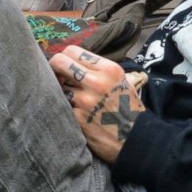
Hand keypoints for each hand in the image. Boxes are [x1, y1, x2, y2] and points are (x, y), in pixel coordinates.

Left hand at [55, 48, 144, 164]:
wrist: (137, 140)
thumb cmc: (130, 111)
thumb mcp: (123, 82)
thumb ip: (101, 70)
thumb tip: (76, 63)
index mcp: (108, 69)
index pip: (72, 51)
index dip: (63, 58)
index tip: (64, 67)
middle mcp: (96, 81)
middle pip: (59, 62)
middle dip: (54, 69)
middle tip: (57, 78)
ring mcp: (85, 100)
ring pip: (57, 86)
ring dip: (60, 92)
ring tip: (70, 99)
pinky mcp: (78, 118)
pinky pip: (61, 105)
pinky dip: (63, 108)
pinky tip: (73, 113)